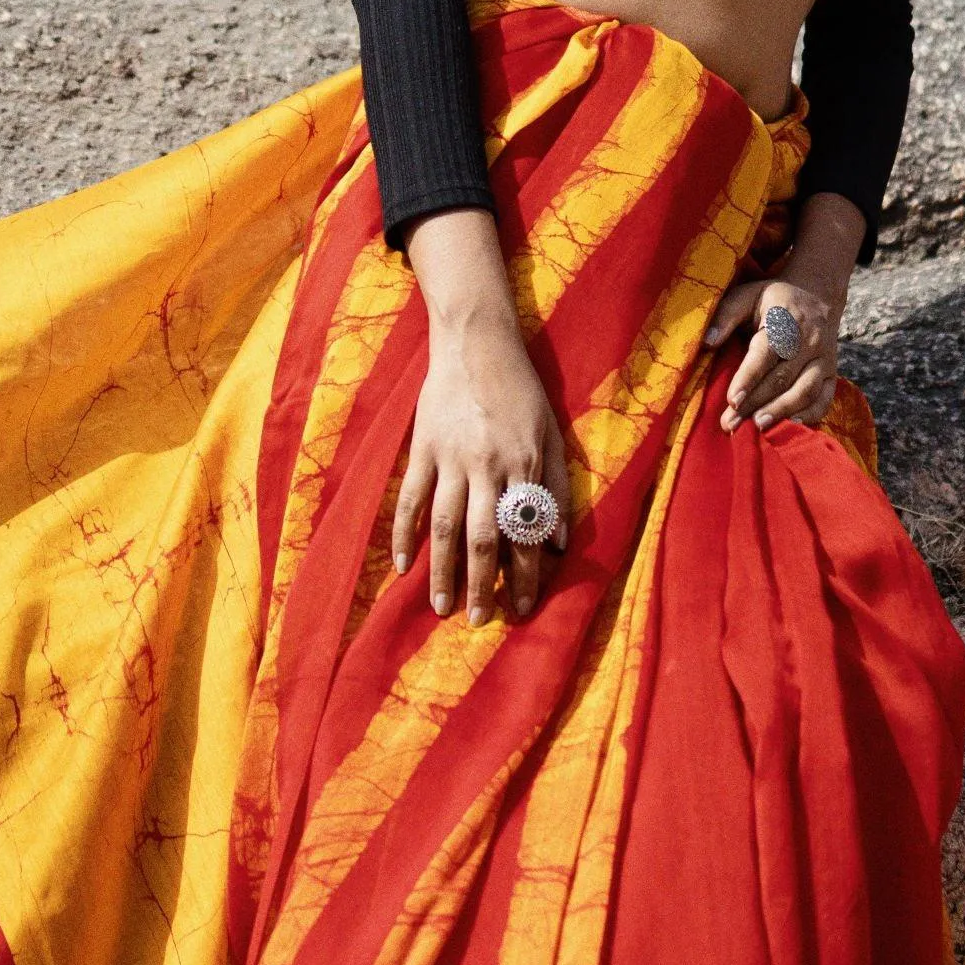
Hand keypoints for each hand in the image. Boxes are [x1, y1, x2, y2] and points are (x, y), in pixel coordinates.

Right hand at [393, 211, 572, 625]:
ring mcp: (450, 459)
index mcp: (523, 466)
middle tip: (479, 621)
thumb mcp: (552, 434)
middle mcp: (488, 467)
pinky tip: (403, 565)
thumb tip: (561, 544)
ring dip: (442, 571)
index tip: (521, 609)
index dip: (523, 577)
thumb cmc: (521, 389)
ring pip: (444, 527)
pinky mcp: (422, 448)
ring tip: (441, 608)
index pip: (524, 535)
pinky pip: (410, 499)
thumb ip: (557, 488)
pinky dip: (405, 534)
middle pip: (481, 540)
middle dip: (482, 586)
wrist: (477, 343)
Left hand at [704, 192, 864, 432]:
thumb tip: (707, 341)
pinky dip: (811, 415)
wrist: (816, 295)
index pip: (766, 353)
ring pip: (804, 390)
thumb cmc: (772, 299)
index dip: (749, 377)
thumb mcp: (748, 295)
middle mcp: (808, 341)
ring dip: (781, 411)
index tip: (732, 400)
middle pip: (781, 377)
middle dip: (756, 403)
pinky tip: (792, 426)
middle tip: (731, 423)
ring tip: (758, 427)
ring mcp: (823, 359)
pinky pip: (825, 398)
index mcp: (784, 320)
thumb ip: (727, 315)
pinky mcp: (831, 372)